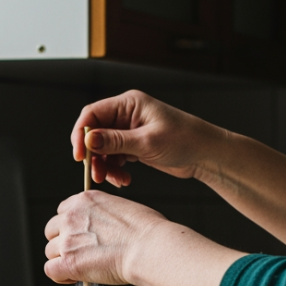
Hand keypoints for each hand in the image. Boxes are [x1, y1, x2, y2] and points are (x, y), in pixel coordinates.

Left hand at [44, 190, 168, 285]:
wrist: (150, 248)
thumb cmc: (147, 231)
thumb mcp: (121, 208)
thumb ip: (102, 216)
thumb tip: (99, 231)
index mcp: (85, 200)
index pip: (62, 211)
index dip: (70, 226)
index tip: (80, 235)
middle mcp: (72, 217)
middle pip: (51, 230)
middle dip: (63, 242)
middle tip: (81, 253)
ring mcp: (68, 240)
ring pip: (50, 251)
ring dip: (63, 259)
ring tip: (82, 266)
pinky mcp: (69, 262)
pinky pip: (50, 270)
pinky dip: (60, 276)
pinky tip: (74, 277)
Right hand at [71, 90, 224, 187]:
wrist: (205, 154)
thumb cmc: (184, 140)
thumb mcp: (147, 142)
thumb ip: (115, 142)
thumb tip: (89, 141)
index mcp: (128, 104)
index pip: (92, 114)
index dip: (82, 134)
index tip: (80, 156)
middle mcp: (126, 115)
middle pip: (95, 133)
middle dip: (93, 155)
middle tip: (96, 175)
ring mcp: (130, 130)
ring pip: (104, 148)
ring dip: (105, 166)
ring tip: (115, 180)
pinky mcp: (134, 145)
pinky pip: (115, 157)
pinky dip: (115, 169)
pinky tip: (125, 180)